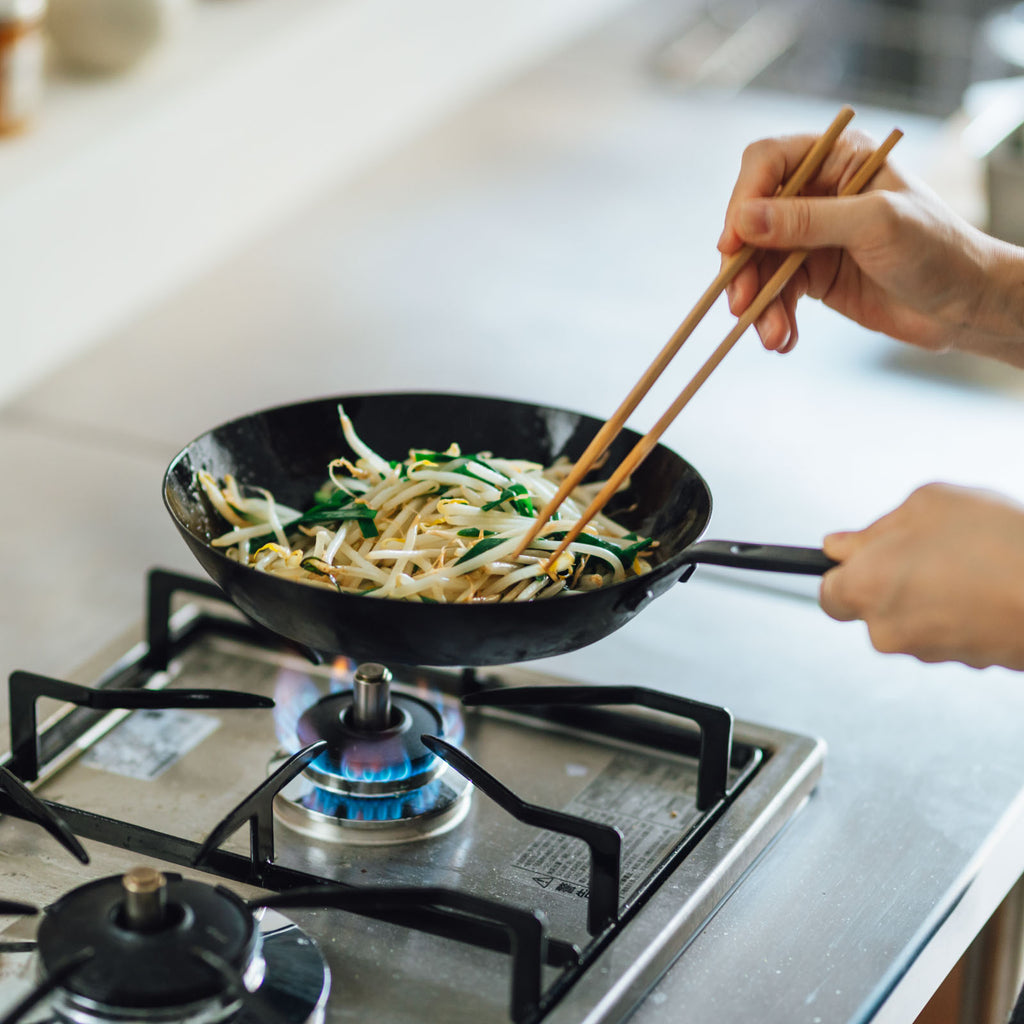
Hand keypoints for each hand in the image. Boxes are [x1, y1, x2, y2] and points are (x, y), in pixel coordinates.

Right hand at [717, 130, 1023, 363]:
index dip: (743, 200)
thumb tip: (744, 220)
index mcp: (837, 159)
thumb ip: (807, 221)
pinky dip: (774, 319)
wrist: (964, 305)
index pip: (767, 163)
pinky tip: (784, 340)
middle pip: (752, 220)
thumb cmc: (937, 250)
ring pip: (759, 264)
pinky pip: (775, 294)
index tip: (733, 244)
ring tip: (772, 337)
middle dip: (745, 266)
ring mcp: (811, 236)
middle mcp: (818, 192)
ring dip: (759, 303)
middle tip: (741, 303)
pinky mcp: (811, 275)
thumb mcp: (873, 226)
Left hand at [820, 483, 1023, 669]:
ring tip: (970, 565)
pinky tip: (989, 588)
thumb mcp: (927, 505)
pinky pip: (950, 633)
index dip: (846, 572)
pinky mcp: (965, 663)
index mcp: (864, 588)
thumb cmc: (995, 540)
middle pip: (873, 608)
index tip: (867, 556)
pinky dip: (962, 613)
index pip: (829, 593)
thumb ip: (874, 529)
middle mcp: (886, 629)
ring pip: (913, 620)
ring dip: (931, 596)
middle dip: (893, 581)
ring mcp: (926, 651)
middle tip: (930, 550)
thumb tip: (838, 545)